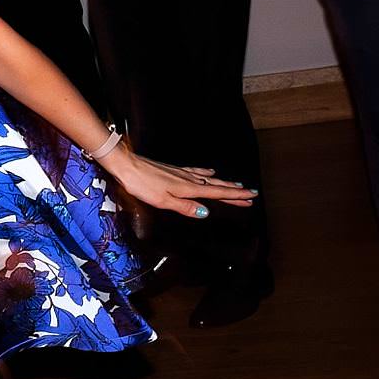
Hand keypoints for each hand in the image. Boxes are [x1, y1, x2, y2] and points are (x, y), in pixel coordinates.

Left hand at [97, 149, 259, 219]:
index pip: (217, 194)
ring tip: (237, 185)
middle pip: (217, 186)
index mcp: (188, 189)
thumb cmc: (142, 184)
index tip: (251, 197)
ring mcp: (182, 173)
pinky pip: (196, 172)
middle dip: (234, 191)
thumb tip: (205, 213)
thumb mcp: (162, 201)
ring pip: (209, 179)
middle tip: (251, 194)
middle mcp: (189, 179)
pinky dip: (207, 173)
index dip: (235, 196)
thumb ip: (185, 207)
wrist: (127, 165)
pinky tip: (210, 172)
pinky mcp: (173, 170)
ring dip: (224, 183)